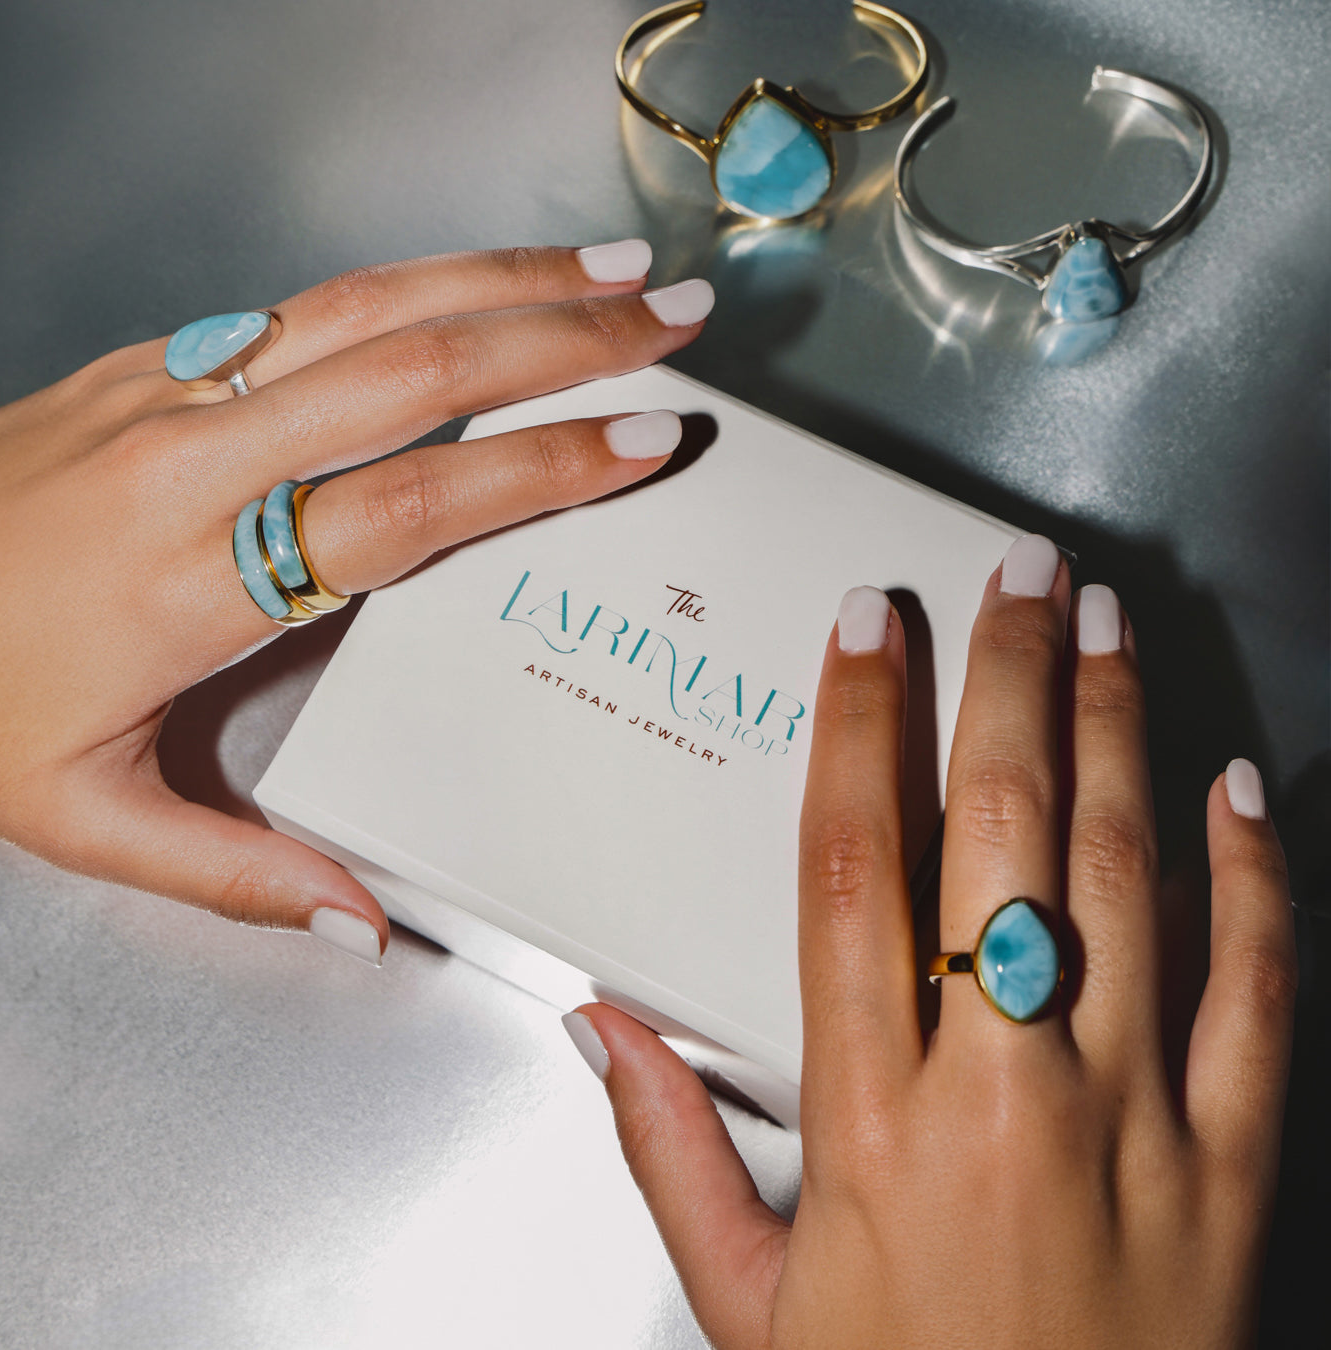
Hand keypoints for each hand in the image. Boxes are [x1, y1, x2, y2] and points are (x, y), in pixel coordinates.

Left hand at [0, 240, 713, 961]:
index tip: (637, 445)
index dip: (533, 474)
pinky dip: (415, 280)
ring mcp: (167, 389)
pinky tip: (482, 278)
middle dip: (562, 341)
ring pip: (362, 307)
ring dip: (501, 280)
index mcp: (192, 579)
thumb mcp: (78, 817)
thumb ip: (231, 872)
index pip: (402, 507)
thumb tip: (361, 919)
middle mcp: (191, 460)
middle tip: (670, 323)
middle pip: (409, 374)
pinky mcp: (147, 358)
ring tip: (609, 272)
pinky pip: (304, 303)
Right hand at [567, 536, 1294, 1347]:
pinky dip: (1251, 878)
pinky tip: (1234, 782)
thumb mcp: (748, 1306)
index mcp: (871, 1123)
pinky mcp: (1233, 1165)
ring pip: (1131, 882)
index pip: (851, 872)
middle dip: (1006, 681)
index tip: (865, 630)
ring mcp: (1134, 1123)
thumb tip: (594, 1024)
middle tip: (1014, 574)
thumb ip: (669, 1148)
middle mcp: (1003, 1097)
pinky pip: (1257, 993)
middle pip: (1001, 837)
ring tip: (1106, 623)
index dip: (856, 730)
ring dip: (1118, 734)